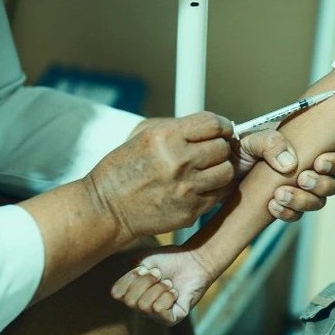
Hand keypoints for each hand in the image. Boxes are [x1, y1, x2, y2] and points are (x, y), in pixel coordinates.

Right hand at [86, 112, 233, 238]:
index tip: (223, 131)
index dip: (224, 126)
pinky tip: (201, 187)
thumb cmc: (125, 167)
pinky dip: (214, 190)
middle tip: (211, 153)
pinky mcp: (191, 210)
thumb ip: (179, 127)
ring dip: (220, 170)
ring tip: (206, 171)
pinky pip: (219, 194)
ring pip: (227, 172)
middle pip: (223, 148)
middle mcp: (179, 161)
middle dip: (220, 148)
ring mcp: (187, 188)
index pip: (214, 124)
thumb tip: (215, 127)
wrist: (107, 207)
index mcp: (166, 136)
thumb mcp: (145, 134)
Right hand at [111, 245, 213, 325]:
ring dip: (159, 288)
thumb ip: (129, 276)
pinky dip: (168, 296)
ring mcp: (156, 316)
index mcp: (133, 294)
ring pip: (144, 306)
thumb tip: (123, 294)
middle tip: (160, 275)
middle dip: (146, 283)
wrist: (193, 260)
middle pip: (130, 301)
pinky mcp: (172, 320)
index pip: (116, 294)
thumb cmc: (169, 260)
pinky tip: (175, 292)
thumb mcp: (143, 262)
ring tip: (169, 284)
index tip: (144, 269)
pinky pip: (159, 310)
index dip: (130, 278)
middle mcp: (142, 308)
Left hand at [237, 130, 334, 221]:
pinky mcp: (285, 207)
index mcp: (306, 148)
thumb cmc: (237, 150)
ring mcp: (297, 190)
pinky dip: (288, 213)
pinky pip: (297, 215)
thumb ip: (270, 143)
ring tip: (279, 195)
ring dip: (303, 200)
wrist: (218, 173)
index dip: (334, 162)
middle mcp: (307, 170)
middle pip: (334, 183)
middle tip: (302, 179)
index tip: (318, 163)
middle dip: (322, 184)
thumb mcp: (251, 140)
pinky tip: (272, 206)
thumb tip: (290, 164)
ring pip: (318, 202)